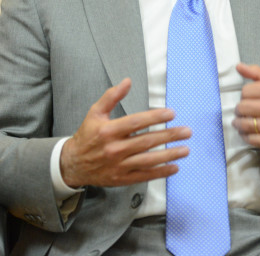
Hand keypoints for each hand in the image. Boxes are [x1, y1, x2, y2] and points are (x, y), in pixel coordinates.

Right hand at [60, 78, 190, 187]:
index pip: (136, 122)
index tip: (171, 113)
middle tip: (186, 131)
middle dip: (169, 136)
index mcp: (108, 131)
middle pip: (147, 141)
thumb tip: (127, 81)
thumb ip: (111, 96)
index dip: (155, 117)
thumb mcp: (95, 112)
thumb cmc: (87, 136)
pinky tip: (174, 167)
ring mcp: (119, 165)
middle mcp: (115, 149)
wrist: (74, 164)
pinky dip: (161, 172)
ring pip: (149, 160)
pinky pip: (145, 175)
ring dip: (169, 155)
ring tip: (185, 149)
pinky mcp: (122, 178)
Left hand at [232, 63, 259, 154]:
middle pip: (243, 108)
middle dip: (239, 111)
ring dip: (239, 125)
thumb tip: (238, 66)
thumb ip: (257, 73)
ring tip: (241, 123)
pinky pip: (251, 139)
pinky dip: (246, 137)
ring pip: (245, 124)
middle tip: (242, 112)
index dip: (244, 96)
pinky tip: (248, 133)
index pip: (246, 91)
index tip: (248, 100)